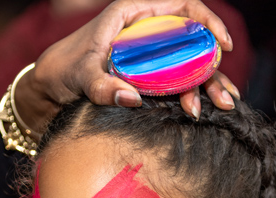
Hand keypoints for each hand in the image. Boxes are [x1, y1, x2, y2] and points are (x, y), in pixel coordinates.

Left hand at [15, 0, 240, 130]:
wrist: (49, 87)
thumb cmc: (62, 70)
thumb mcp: (79, 76)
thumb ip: (101, 86)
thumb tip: (131, 98)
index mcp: (133, 13)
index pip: (182, 5)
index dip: (207, 20)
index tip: (222, 45)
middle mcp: (147, 29)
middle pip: (193, 40)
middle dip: (214, 67)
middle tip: (225, 95)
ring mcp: (150, 52)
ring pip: (189, 62)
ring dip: (208, 85)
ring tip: (224, 106)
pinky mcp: (149, 73)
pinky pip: (178, 79)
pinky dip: (194, 93)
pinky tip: (205, 109)